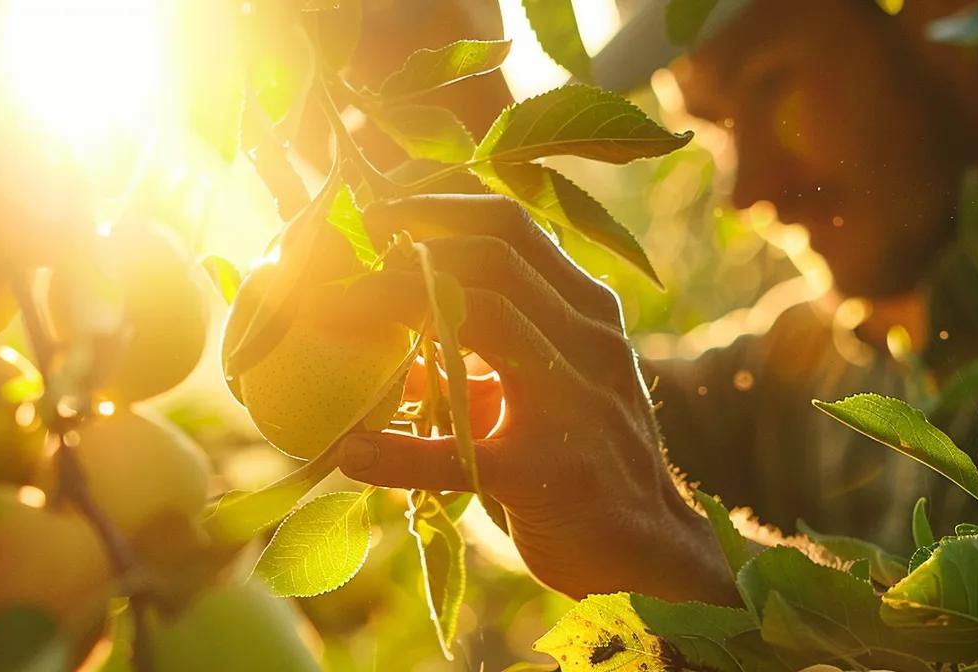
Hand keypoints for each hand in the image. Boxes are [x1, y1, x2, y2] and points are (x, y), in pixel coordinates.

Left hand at [331, 195, 739, 605]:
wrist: (648, 555)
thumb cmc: (585, 466)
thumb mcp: (542, 393)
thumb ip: (480, 360)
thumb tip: (388, 343)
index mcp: (586, 314)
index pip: (510, 228)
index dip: (432, 209)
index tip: (366, 216)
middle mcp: (591, 343)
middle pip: (495, 256)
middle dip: (406, 242)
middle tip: (336, 252)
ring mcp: (577, 404)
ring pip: (487, 320)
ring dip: (394, 306)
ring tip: (330, 313)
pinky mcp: (552, 474)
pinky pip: (464, 454)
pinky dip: (401, 452)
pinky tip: (352, 452)